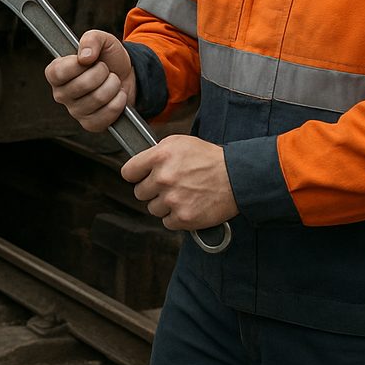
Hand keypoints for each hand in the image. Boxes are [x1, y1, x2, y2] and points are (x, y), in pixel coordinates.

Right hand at [44, 29, 135, 131]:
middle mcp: (61, 94)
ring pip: (98, 98)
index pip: (59, 72)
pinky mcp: (91, 124)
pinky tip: (117, 96)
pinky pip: (107, 114)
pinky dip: (119, 102)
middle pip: (82, 85)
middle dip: (102, 72)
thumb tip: (84, 56)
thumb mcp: (102, 39)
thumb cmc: (108, 58)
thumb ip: (91, 39)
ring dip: (113, 85)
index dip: (78, 64)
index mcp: (56, 73)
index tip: (89, 59)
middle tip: (105, 69)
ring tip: (112, 81)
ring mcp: (75, 111)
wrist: (127, 75)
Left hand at [121, 134, 236, 230]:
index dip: (135, 175)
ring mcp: (173, 199)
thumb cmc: (208, 158)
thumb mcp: (179, 142)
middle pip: (140, 193)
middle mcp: (163, 178)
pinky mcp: (184, 217)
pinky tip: (186, 205)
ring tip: (180, 194)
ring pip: (153, 208)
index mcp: (159, 157)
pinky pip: (167, 222)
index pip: (128, 172)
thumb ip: (156, 152)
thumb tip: (141, 162)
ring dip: (164, 204)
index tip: (140, 176)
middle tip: (167, 185)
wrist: (236, 177)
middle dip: (151, 190)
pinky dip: (175, 217)